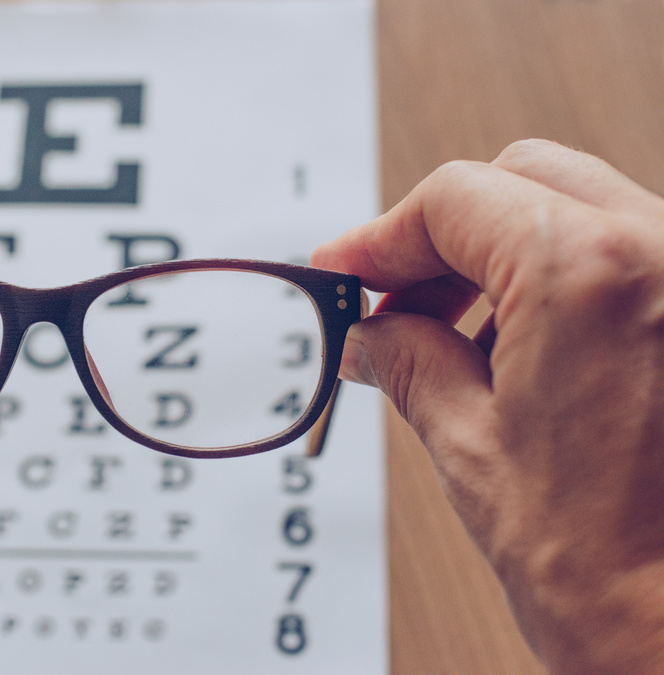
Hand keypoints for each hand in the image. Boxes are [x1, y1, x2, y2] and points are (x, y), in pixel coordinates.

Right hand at [313, 139, 663, 673]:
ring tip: (449, 338)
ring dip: (500, 257)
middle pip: (522, 180)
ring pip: (578, 212)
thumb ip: (407, 362)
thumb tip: (369, 334)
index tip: (343, 270)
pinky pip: (625, 259)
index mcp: (589, 272)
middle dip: (442, 235)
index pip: (455, 200)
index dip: (380, 237)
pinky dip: (558, 283)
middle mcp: (662, 256)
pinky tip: (516, 351)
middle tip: (390, 301)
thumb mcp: (470, 448)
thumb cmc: (610, 571)